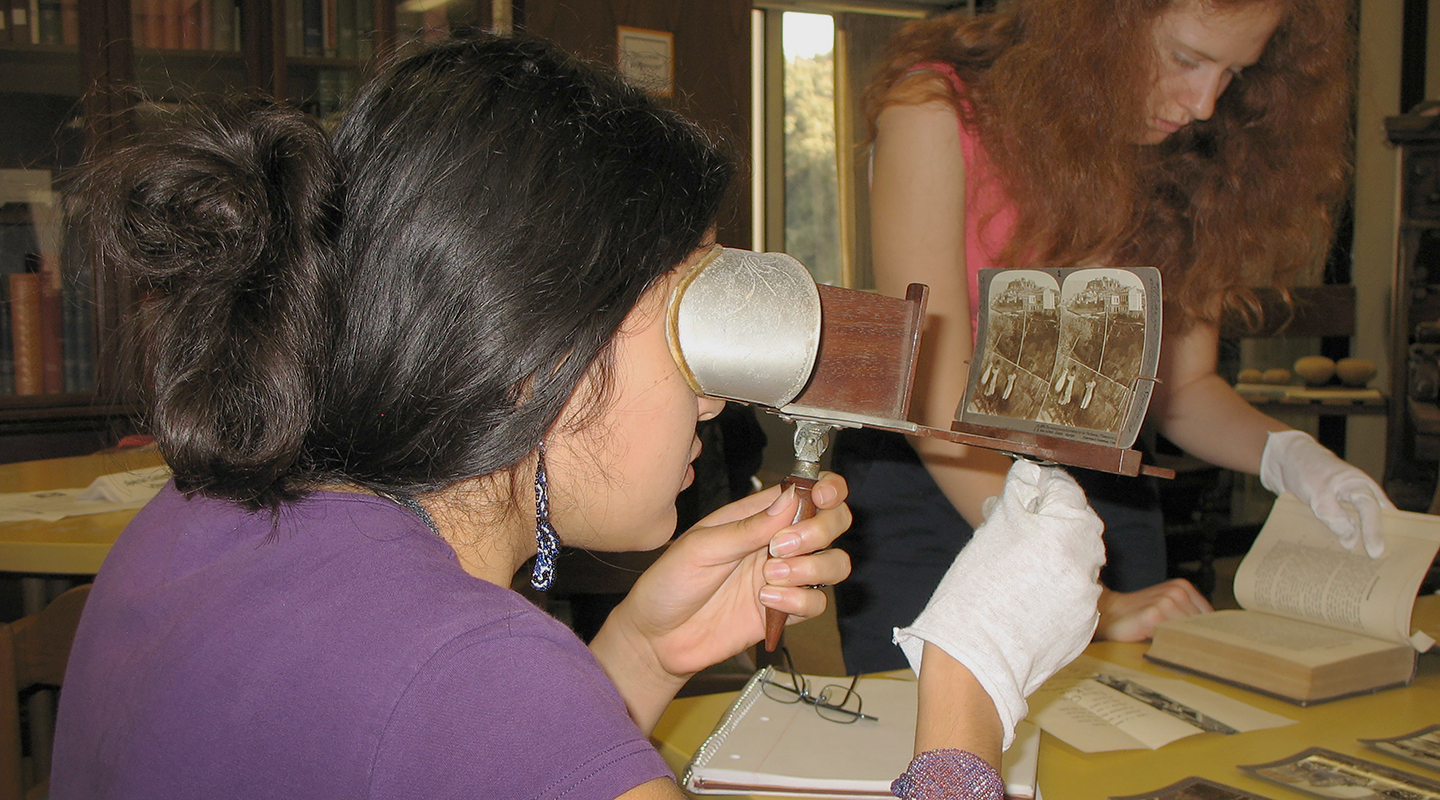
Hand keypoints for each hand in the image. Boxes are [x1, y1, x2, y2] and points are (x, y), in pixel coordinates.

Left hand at [590, 473, 850, 725]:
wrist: (657, 638)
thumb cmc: (670, 583)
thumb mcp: (701, 547)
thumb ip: (748, 527)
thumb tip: (790, 498)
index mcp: (757, 516)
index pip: (808, 492)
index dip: (827, 490)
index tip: (820, 499)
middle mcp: (777, 542)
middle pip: (833, 524)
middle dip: (820, 531)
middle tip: (782, 546)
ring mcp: (784, 577)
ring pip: (834, 564)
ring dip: (812, 568)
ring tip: (770, 576)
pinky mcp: (784, 612)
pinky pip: (816, 603)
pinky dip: (799, 601)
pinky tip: (766, 604)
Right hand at [894, 460, 1103, 749]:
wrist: (974, 658)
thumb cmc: (974, 592)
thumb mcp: (991, 530)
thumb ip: (1018, 499)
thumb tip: (1029, 479)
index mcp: (1065, 531)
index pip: (1067, 492)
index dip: (1046, 488)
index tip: (1028, 493)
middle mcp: (1087, 562)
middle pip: (1080, 527)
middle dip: (1057, 525)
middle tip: (1024, 531)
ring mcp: (1089, 598)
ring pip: (1080, 563)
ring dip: (1060, 558)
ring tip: (1023, 570)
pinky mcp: (1086, 627)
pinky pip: (1077, 596)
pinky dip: (1060, 590)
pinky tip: (1030, 598)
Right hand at [1095, 580, 1211, 641]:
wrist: (1108, 613)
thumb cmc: (1138, 616)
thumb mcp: (1167, 609)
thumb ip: (1187, 616)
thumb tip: (1213, 639)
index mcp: (1183, 587)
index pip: (1211, 616)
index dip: (1209, 633)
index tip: (1206, 647)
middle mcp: (1178, 591)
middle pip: (1204, 625)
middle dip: (1199, 640)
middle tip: (1192, 654)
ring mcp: (1167, 601)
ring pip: (1192, 631)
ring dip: (1187, 644)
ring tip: (1177, 652)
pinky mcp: (1156, 614)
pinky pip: (1176, 635)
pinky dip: (1175, 645)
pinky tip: (1166, 649)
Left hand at [1259, 430, 1394, 556]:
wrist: (1283, 459)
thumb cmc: (1305, 469)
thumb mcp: (1317, 493)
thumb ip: (1333, 516)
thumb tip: (1350, 541)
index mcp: (1360, 486)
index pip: (1372, 510)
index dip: (1375, 532)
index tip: (1376, 553)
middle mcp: (1357, 497)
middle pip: (1372, 522)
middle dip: (1374, 542)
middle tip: (1376, 567)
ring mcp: (1345, 506)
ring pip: (1355, 528)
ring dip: (1354, 545)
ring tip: (1355, 570)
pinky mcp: (1331, 513)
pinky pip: (1337, 529)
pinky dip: (1336, 541)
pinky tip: (1331, 560)